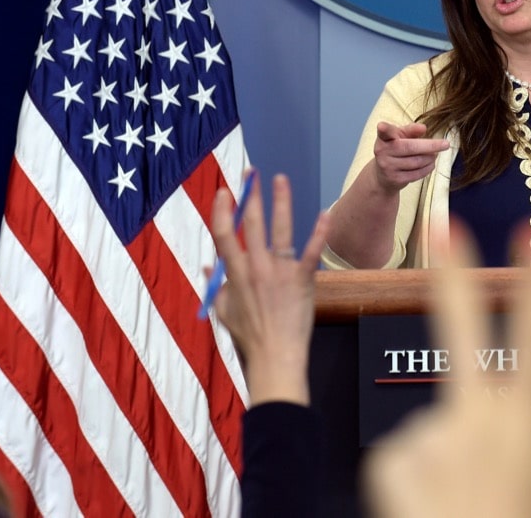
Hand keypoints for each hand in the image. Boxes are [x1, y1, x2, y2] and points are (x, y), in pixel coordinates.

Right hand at [210, 172, 328, 405]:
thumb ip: (214, 286)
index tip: (223, 191)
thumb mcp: (222, 311)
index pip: (223, 235)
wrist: (275, 356)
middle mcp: (256, 268)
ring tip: (280, 179)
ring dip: (280, 202)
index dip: (221, 211)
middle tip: (250, 174)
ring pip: (280, 229)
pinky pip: (311, 251)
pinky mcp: (302, 279)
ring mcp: (280, 272)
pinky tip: (325, 213)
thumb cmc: (248, 336)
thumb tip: (206, 266)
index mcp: (235, 274)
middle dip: (250, 196)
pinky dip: (319, 231)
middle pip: (250, 224)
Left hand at [364, 225, 530, 517]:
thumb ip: (528, 445)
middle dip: (454, 275)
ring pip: (429, 428)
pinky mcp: (392, 455)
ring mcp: (432, 433)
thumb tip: (511, 421)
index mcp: (526, 422)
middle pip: (462, 331)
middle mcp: (478, 418)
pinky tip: (429, 511)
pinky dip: (411, 485)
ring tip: (455, 508)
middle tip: (441, 225)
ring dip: (439, 465)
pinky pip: (402, 457)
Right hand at [371, 121, 449, 191]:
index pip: (384, 132)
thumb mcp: (400, 136)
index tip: (382, 126)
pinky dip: (428, 168)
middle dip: (431, 145)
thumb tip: (423, 128)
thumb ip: (410, 130)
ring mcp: (388, 167)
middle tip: (446, 144)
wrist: (383, 176)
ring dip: (431, 157)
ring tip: (435, 154)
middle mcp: (382, 152)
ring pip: (417, 161)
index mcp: (383, 139)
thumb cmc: (395, 150)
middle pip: (410, 147)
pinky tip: (431, 163)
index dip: (384, 129)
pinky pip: (417, 173)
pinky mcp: (396, 179)